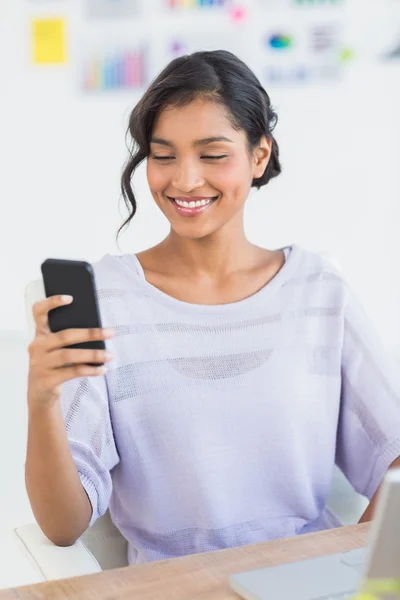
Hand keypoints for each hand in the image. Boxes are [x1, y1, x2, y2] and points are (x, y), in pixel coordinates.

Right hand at [28, 295, 113, 410]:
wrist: (40, 395)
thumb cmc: (54, 366)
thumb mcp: (56, 350)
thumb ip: (68, 338)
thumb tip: (98, 330)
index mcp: (39, 335)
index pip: (38, 312)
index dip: (51, 302)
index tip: (71, 298)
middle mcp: (36, 347)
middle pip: (64, 336)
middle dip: (90, 333)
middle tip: (111, 332)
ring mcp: (40, 364)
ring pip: (69, 355)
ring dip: (93, 354)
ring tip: (111, 355)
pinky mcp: (47, 380)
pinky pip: (73, 372)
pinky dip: (91, 370)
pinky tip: (103, 369)